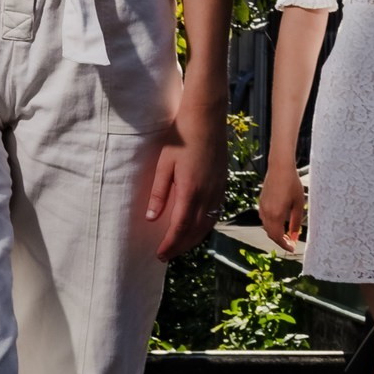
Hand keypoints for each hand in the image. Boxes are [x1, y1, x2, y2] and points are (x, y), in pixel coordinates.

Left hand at [145, 97, 227, 260]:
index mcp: (191, 191)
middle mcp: (207, 195)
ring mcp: (218, 190)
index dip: (169, 244)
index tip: (159, 254)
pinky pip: (215, 214)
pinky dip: (204, 227)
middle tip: (166, 255)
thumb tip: (152, 218)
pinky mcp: (222, 185)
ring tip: (179, 246)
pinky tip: (196, 229)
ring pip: (206, 225)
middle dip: (180, 247)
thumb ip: (158, 192)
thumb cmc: (181, 138)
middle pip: (194, 232)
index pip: (179, 228)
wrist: (206, 118)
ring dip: (192, 240)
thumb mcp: (164, 164)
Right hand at [257, 157, 305, 251]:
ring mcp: (262, 208)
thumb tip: (294, 236)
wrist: (280, 168)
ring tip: (286, 233)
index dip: (284, 245)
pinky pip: (264, 219)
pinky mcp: (261, 203)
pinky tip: (279, 222)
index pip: (277, 237)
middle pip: (271, 234)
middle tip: (290, 243)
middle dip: (280, 240)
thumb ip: (296, 222)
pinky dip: (271, 225)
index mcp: (276, 215)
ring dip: (275, 233)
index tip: (291, 249)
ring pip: (266, 227)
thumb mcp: (298, 204)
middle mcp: (266, 213)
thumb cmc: (291, 183)